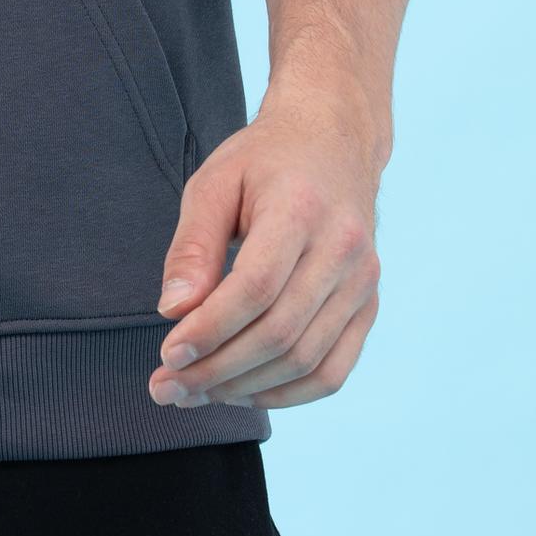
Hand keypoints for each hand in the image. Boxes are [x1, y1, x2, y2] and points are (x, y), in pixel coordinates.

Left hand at [147, 77, 384, 411]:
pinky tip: (244, 393)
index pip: (256, 287)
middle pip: (280, 331)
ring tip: (196, 393)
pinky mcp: (368, 303)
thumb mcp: (214, 182)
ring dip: (247, 389)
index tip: (167, 354)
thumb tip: (173, 311)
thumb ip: (192, 245)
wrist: (334, 140)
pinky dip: (288, 394)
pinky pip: (334, 369)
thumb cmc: (264, 161)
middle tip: (168, 388)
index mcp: (301, 208)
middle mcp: (342, 247)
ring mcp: (362, 280)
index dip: (210, 329)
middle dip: (218, 370)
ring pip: (307, 359)